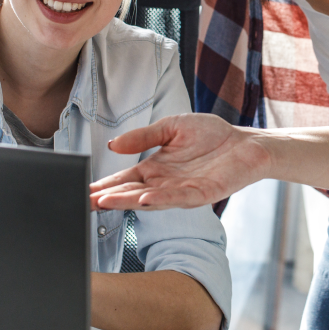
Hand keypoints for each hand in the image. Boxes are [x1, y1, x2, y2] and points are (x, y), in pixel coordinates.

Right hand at [88, 113, 271, 210]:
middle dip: (107, 198)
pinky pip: (177, 198)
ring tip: (105, 202)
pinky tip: (144, 199)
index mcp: (155, 168)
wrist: (247, 143)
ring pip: (149, 199)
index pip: (123, 179)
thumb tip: (113, 144)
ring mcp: (182, 191)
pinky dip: (159, 199)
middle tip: (83, 202)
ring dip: (127, 201)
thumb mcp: (172, 127)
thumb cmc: (212, 135)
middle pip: (130, 193)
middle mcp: (164, 183)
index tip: (82, 189)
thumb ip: (144, 136)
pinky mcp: (201, 194)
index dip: (103, 185)